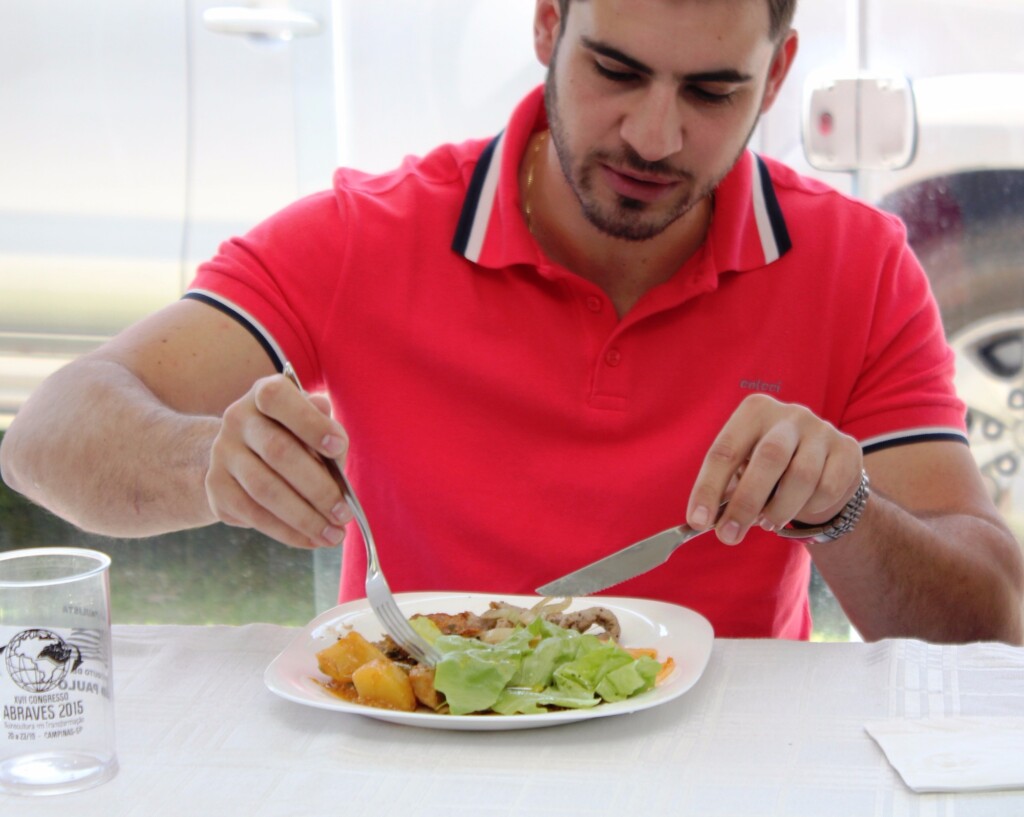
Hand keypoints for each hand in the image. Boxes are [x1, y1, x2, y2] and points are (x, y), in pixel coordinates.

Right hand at [205, 372, 351, 548]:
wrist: (240, 454)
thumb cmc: (293, 436)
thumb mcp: (310, 423)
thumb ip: (325, 430)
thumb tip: (336, 448)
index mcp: (265, 394)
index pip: (279, 399)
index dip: (309, 422)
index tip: (339, 447)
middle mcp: (237, 419)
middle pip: (278, 452)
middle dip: (317, 487)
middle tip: (344, 514)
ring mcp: (222, 453)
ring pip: (265, 490)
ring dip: (304, 517)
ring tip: (333, 535)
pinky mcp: (216, 487)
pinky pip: (253, 514)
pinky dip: (287, 531)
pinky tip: (311, 540)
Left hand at [686, 394, 862, 544]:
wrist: (823, 466)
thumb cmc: (770, 469)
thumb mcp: (744, 468)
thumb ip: (725, 490)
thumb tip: (702, 520)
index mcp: (754, 411)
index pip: (725, 450)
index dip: (708, 488)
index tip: (697, 521)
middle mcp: (789, 415)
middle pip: (768, 458)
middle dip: (745, 503)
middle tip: (729, 535)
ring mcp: (822, 429)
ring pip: (802, 476)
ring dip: (779, 509)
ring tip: (767, 522)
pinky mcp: (848, 449)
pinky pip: (828, 487)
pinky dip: (809, 507)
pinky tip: (800, 509)